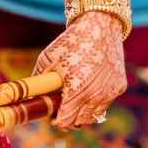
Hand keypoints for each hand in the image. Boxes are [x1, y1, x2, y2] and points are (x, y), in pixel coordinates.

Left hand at [42, 10, 126, 128]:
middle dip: (68, 121)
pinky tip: (88, 90)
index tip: (51, 117)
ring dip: (82, 114)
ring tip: (74, 104)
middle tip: (61, 112)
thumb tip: (28, 95)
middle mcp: (95, 95)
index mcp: (76, 90)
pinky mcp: (119, 86)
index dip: (56, 122)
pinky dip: (96, 102)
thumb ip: (38, 79)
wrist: (100, 25)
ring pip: (94, 116)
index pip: (65, 121)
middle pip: (79, 122)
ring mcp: (110, 92)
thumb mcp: (47, 58)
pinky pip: (105, 103)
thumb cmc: (71, 41)